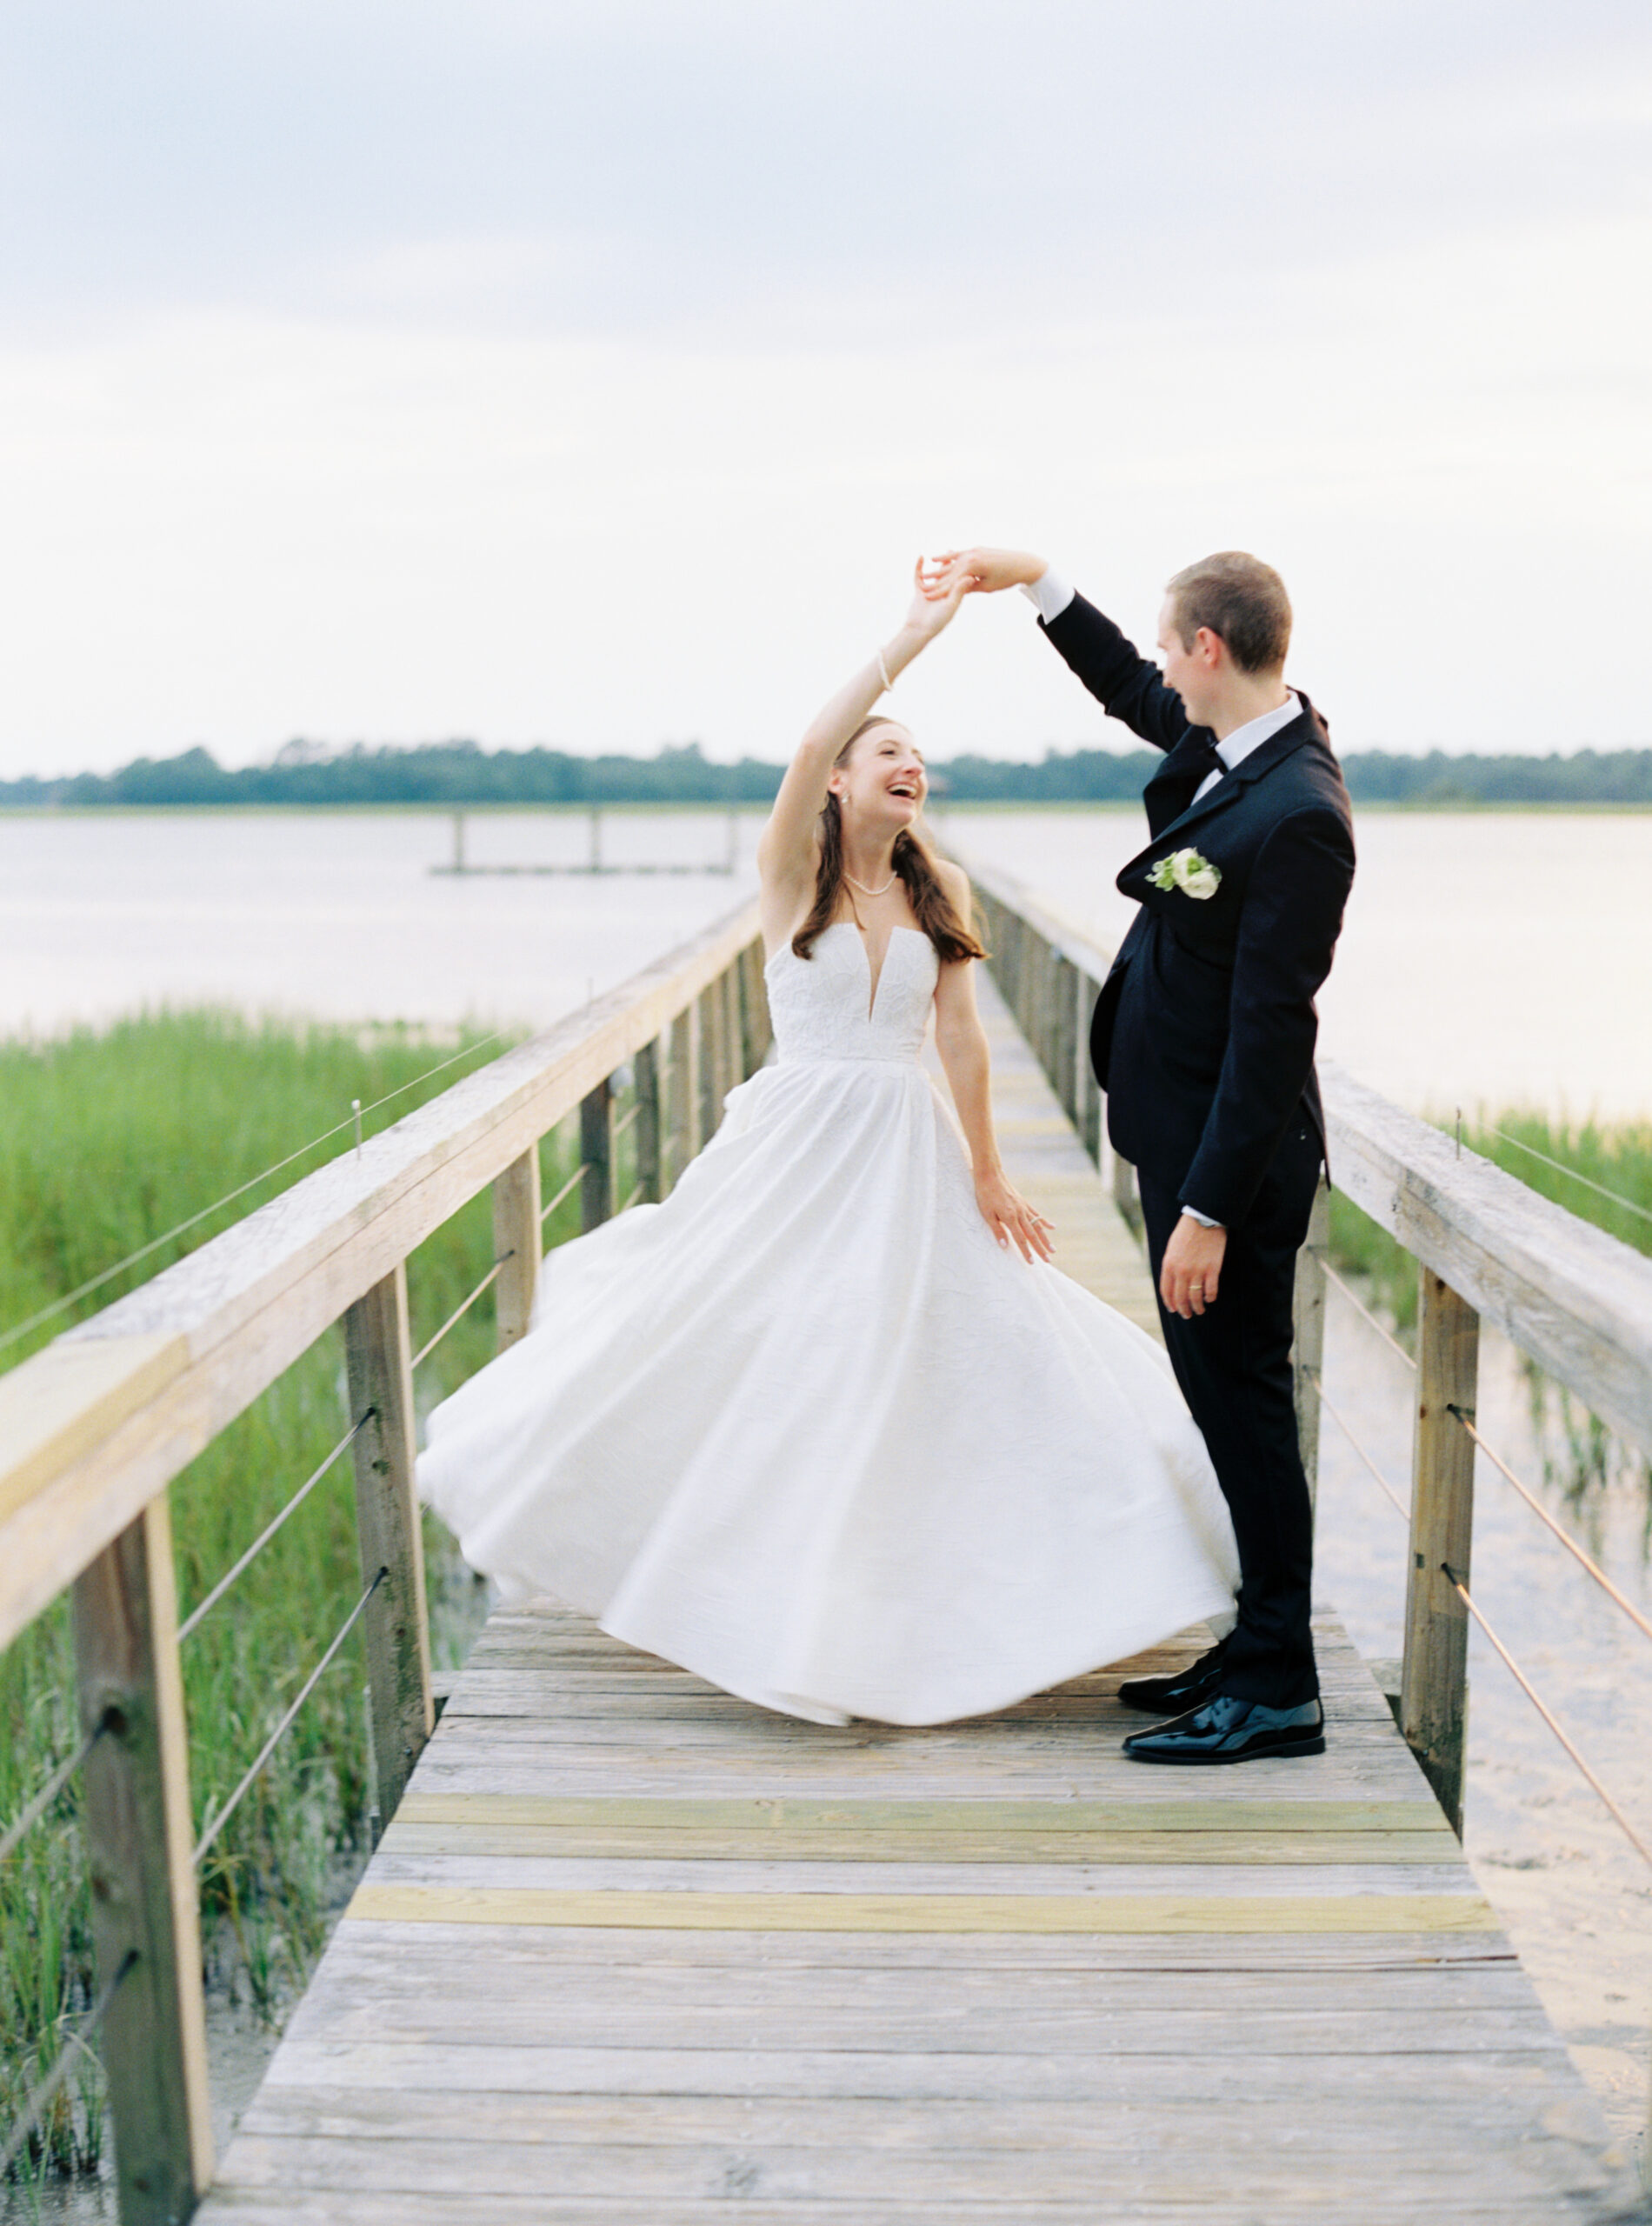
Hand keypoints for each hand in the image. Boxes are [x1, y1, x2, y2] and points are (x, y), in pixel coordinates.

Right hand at [900, 553, 975, 645]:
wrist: (919, 632)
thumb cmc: (938, 622)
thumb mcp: (950, 607)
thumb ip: (959, 591)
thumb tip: (969, 577)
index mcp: (953, 593)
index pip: (961, 576)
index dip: (965, 567)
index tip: (974, 559)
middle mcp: (945, 591)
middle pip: (951, 573)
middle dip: (953, 563)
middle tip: (959, 550)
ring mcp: (933, 590)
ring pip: (938, 573)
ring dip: (940, 563)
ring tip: (946, 551)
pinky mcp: (920, 591)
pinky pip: (919, 576)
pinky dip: (919, 567)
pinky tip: (921, 557)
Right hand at [920, 547, 1046, 598]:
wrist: (1022, 563)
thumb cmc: (1006, 578)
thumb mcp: (987, 587)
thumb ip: (970, 587)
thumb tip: (957, 591)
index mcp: (973, 567)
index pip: (952, 581)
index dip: (940, 591)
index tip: (928, 598)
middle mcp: (971, 556)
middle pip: (949, 572)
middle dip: (935, 581)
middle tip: (923, 590)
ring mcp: (973, 551)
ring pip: (951, 562)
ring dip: (938, 569)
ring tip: (925, 575)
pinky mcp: (976, 550)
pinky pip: (957, 554)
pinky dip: (947, 557)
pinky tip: (936, 559)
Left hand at [975, 1169, 1054, 1262]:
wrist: (990, 1175)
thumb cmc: (985, 1195)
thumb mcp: (987, 1214)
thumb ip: (997, 1230)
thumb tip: (1005, 1246)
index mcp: (1010, 1218)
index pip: (1020, 1239)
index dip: (1026, 1252)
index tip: (1032, 1262)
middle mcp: (1020, 1213)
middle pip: (1033, 1235)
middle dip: (1041, 1249)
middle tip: (1049, 1260)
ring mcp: (1024, 1207)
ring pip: (1037, 1226)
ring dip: (1045, 1239)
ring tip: (1053, 1249)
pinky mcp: (1024, 1202)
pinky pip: (1036, 1214)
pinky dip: (1044, 1222)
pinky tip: (1052, 1227)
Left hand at [1160, 1214, 1226, 1318]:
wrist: (1203, 1220)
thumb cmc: (1186, 1232)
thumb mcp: (1171, 1248)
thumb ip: (1170, 1266)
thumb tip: (1171, 1282)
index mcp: (1169, 1265)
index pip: (1166, 1291)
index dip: (1170, 1303)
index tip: (1173, 1309)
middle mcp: (1181, 1271)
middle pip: (1180, 1298)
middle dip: (1183, 1310)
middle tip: (1187, 1315)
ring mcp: (1197, 1271)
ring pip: (1195, 1298)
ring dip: (1197, 1308)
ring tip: (1199, 1310)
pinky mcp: (1212, 1270)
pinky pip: (1211, 1291)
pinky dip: (1210, 1297)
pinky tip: (1209, 1298)